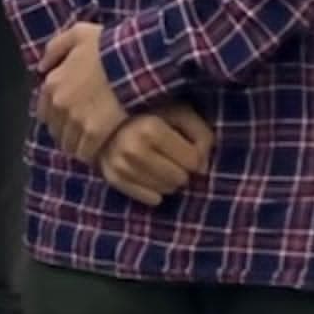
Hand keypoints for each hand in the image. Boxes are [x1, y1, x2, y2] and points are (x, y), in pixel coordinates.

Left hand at [36, 23, 127, 162]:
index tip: (72, 116)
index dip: (58, 115)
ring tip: (95, 143)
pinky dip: (93, 154)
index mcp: (52, 84)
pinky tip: (104, 149)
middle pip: (56, 130)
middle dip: (68, 132)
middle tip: (84, 131)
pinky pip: (87, 153)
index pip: (44, 111)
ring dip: (79, 145)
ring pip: (70, 144)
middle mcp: (59, 106)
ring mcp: (76, 122)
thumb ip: (55, 48)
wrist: (135, 62)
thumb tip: (42, 67)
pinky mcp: (95, 135)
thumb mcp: (78, 34)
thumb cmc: (109, 47)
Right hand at [95, 104, 215, 206]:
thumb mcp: (183, 114)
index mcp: (149, 128)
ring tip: (159, 162)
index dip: (193, 153)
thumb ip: (202, 136)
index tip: (184, 144)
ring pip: (166, 190)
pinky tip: (150, 174)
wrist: (110, 118)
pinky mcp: (113, 179)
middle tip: (171, 155)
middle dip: (181, 168)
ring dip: (168, 179)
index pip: (192, 161)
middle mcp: (132, 149)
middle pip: (180, 178)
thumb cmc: (154, 114)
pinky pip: (151, 199)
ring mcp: (120, 166)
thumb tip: (202, 170)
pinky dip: (155, 190)